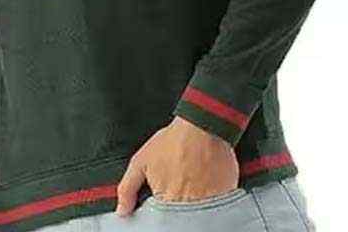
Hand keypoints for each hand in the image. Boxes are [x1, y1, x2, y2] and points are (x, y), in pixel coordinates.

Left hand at [116, 116, 238, 215]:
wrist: (202, 126)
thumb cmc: (173, 141)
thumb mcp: (141, 160)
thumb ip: (128, 188)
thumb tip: (122, 211)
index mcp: (166, 201)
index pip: (161, 223)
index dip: (161, 216)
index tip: (162, 204)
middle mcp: (187, 206)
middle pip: (180, 221)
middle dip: (177, 212)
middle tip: (178, 192)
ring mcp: (208, 203)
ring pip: (198, 218)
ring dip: (194, 209)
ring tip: (192, 189)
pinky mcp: (225, 197)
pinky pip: (218, 211)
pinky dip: (212, 205)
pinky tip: (206, 190)